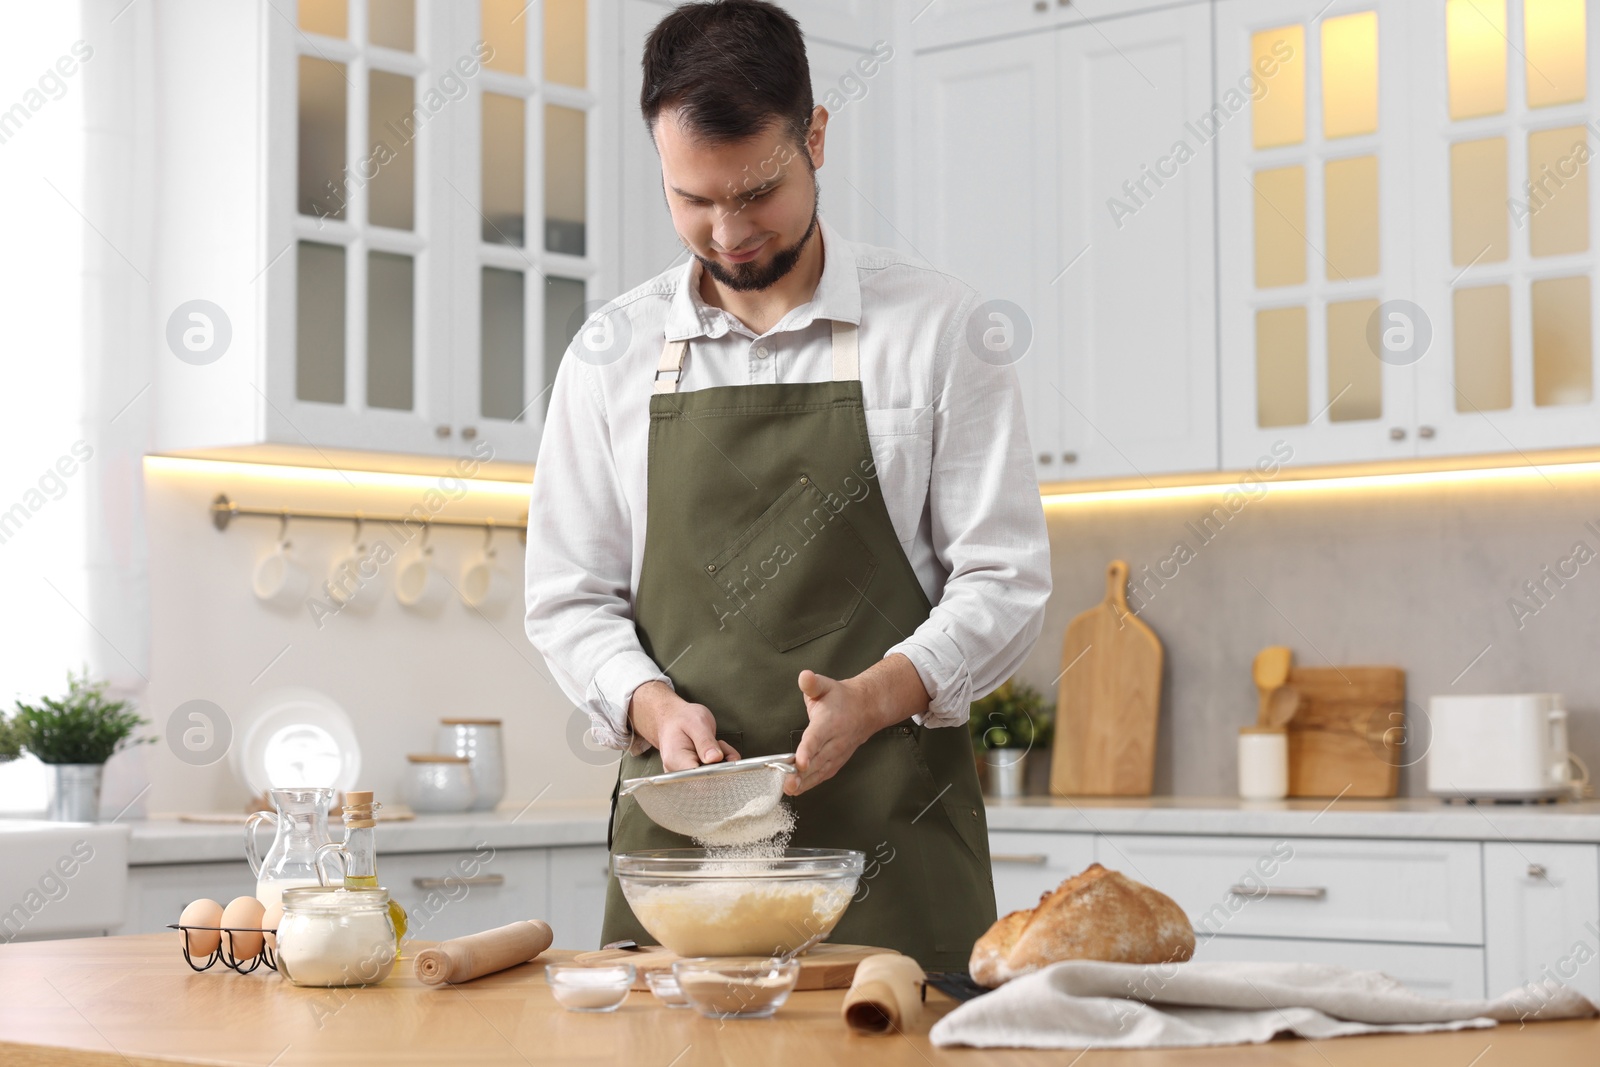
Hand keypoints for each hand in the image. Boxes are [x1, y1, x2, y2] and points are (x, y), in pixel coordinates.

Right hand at [628, 681, 739, 771]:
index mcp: (676, 761)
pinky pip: (713, 776)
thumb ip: (705, 742)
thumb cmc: (681, 719)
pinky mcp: (694, 775)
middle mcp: (678, 773)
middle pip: (708, 782)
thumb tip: (715, 759)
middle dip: (722, 765)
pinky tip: (717, 750)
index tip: (721, 757)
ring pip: (713, 779)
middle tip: (719, 745)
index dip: (716, 772)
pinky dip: (722, 763)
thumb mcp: (697, 723)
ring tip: (716, 744)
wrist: (671, 719)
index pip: (699, 779)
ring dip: (723, 762)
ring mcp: (685, 776)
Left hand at [785, 669, 887, 794]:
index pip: (817, 738)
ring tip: (788, 789)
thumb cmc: (841, 699)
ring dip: (804, 783)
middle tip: (786, 784)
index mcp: (829, 721)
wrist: (866, 709)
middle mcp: (835, 740)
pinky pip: (823, 775)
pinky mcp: (836, 762)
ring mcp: (837, 754)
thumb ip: (812, 683)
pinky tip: (796, 789)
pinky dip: (810, 784)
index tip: (800, 762)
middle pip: (817, 760)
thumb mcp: (826, 685)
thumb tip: (804, 677)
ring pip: (820, 771)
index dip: (808, 751)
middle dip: (802, 774)